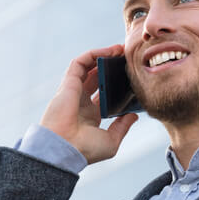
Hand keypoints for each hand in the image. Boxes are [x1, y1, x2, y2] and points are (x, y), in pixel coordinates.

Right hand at [40, 45, 138, 164]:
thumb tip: (134, 115)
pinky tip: (110, 51)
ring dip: (104, 56)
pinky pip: (80, 62)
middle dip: (112, 67)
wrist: (65, 149)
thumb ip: (122, 127)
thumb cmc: (85, 150)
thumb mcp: (111, 141)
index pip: (104, 94)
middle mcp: (81, 101)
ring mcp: (74, 91)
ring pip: (88, 67)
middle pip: (97, 77)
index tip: (132, 77)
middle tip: (128, 58)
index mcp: (90, 115)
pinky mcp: (68, 83)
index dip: (117, 84)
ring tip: (121, 49)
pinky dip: (94, 54)